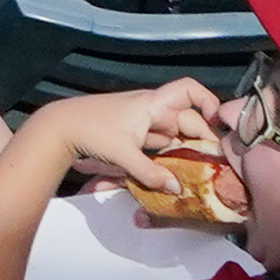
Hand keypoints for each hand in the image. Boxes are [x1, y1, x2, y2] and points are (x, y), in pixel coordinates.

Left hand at [40, 80, 225, 188]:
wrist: (60, 128)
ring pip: (175, 133)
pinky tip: (176, 172)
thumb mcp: (122, 154)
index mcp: (152, 104)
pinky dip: (170, 154)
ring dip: (187, 148)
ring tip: (202, 171)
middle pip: (187, 120)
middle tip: (217, 163)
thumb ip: (150, 174)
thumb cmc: (90, 131)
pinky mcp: (134, 133)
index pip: (189, 90)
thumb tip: (178, 188)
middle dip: (203, 138)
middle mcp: (151, 109)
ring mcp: (143, 121)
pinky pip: (160, 142)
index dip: (208, 102)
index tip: (219, 126)